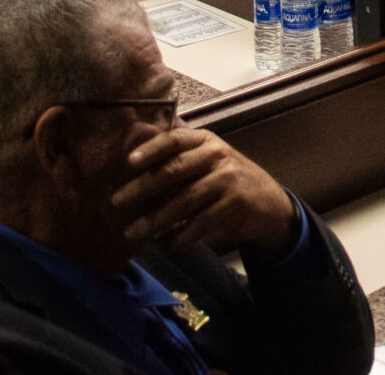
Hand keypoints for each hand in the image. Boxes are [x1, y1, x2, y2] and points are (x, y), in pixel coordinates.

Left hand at [109, 124, 298, 256]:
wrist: (269, 205)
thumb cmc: (227, 180)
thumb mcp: (207, 160)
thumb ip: (178, 158)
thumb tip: (131, 161)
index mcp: (205, 140)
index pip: (174, 139)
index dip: (151, 149)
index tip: (128, 162)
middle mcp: (217, 156)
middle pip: (174, 170)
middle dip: (141, 187)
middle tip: (115, 202)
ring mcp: (228, 181)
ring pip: (183, 201)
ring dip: (154, 220)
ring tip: (132, 233)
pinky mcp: (234, 207)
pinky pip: (199, 223)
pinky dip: (178, 236)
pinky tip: (162, 245)